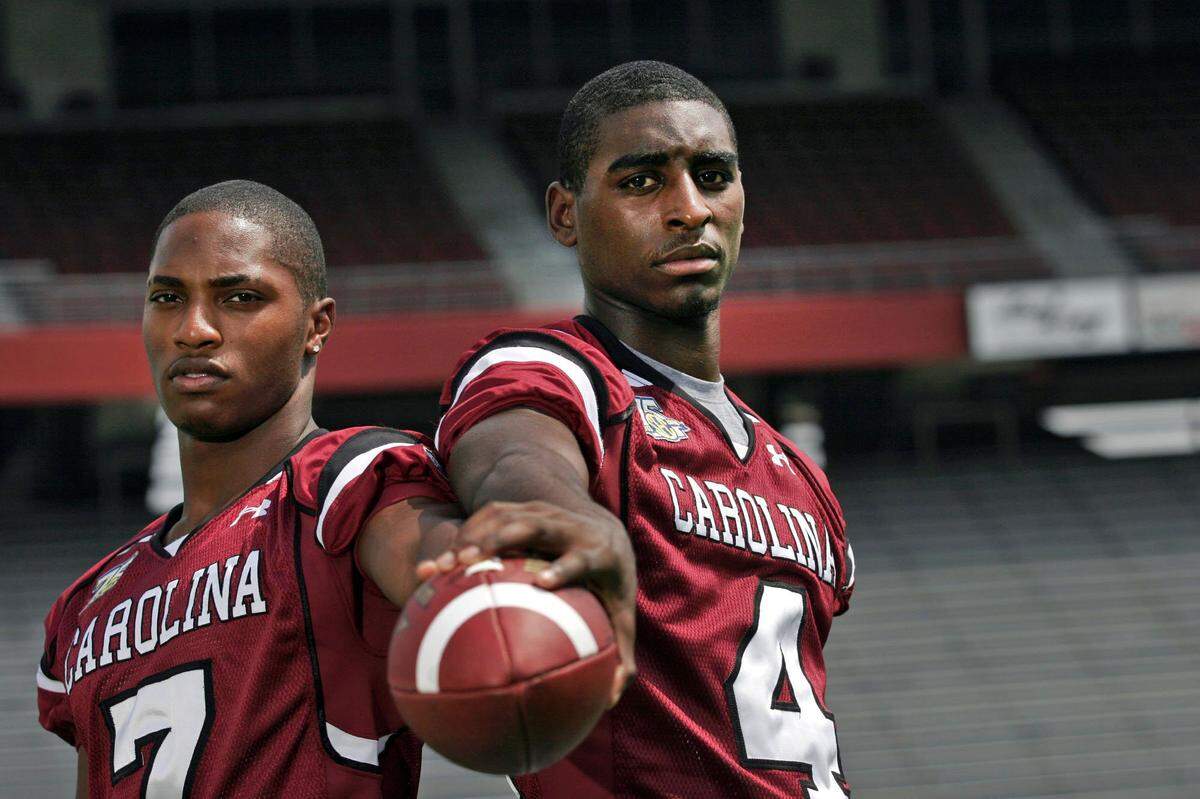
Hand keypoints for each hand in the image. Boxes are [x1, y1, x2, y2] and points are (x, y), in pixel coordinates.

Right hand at [416, 500, 636, 706]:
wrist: (604, 528)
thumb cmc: (609, 584)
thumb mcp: (621, 617)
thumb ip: (619, 657)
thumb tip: (608, 702)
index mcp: (599, 552)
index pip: (581, 557)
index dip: (564, 566)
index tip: (545, 583)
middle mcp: (570, 526)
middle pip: (534, 526)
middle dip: (500, 540)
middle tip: (469, 563)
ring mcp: (543, 512)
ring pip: (504, 518)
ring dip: (470, 539)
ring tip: (442, 567)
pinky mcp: (521, 508)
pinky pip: (487, 517)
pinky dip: (461, 537)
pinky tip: (437, 566)